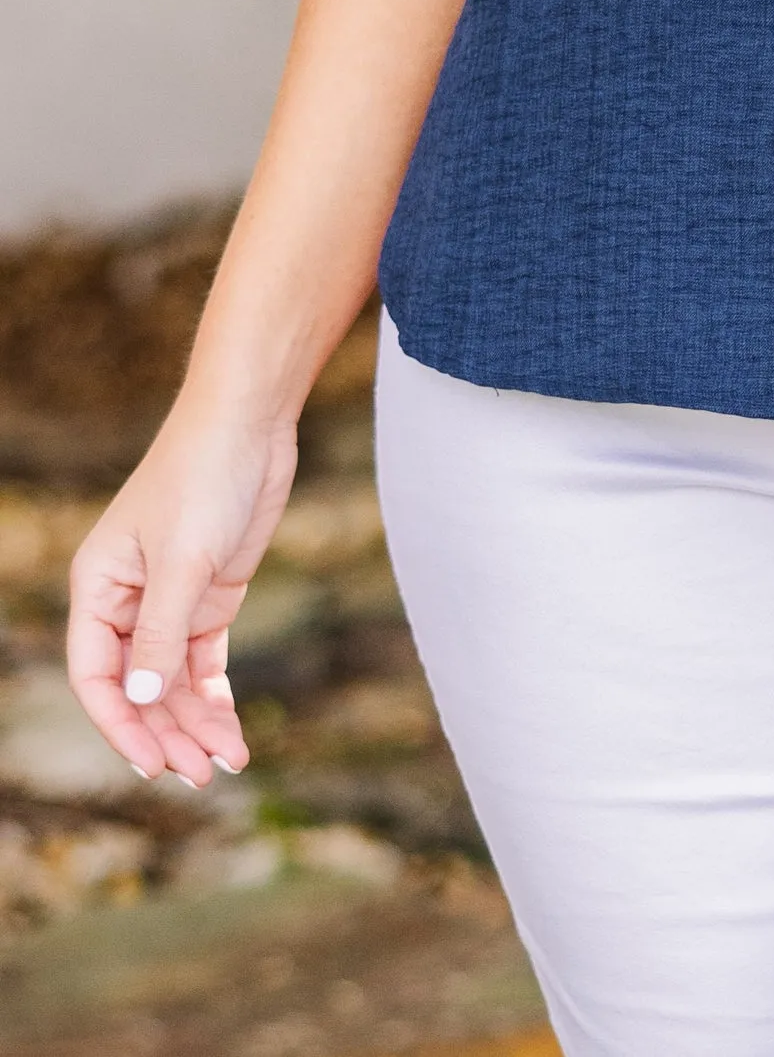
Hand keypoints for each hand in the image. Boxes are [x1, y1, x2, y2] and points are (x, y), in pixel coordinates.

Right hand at [67, 407, 297, 785]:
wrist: (251, 423)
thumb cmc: (204, 476)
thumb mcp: (183, 558)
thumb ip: (161, 631)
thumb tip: (142, 698)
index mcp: (99, 588)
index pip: (96, 676)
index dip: (120, 725)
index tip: (151, 765)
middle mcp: (127, 602)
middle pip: (138, 688)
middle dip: (166, 734)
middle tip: (201, 776)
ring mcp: (170, 602)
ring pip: (172, 683)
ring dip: (195, 724)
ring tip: (227, 764)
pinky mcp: (209, 597)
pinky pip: (203, 662)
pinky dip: (215, 697)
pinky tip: (232, 732)